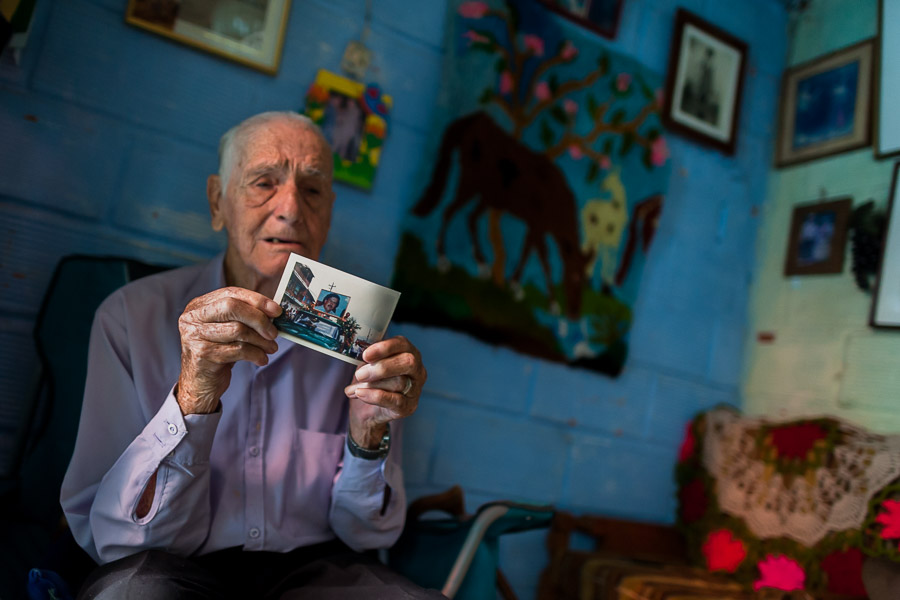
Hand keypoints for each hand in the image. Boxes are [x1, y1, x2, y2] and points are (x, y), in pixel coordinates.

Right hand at [176, 287, 281, 413]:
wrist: (199, 383)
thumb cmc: (218, 353)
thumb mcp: (227, 330)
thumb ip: (244, 316)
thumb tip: (274, 311)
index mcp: (199, 306)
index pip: (231, 293)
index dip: (256, 300)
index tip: (277, 311)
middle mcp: (192, 318)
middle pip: (232, 307)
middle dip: (259, 319)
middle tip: (274, 333)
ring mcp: (195, 336)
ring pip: (237, 330)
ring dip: (261, 341)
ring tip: (271, 348)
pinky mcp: (202, 355)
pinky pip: (238, 350)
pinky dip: (255, 354)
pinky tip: (261, 359)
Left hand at [344, 336, 425, 447]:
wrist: (367, 411)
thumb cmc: (370, 382)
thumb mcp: (368, 365)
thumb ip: (369, 358)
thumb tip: (362, 354)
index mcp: (408, 353)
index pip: (403, 344)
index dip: (385, 348)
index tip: (366, 355)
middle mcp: (417, 370)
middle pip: (408, 362)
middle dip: (382, 367)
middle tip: (360, 374)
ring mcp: (415, 390)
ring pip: (399, 382)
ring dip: (372, 385)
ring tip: (354, 388)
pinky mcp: (409, 407)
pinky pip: (396, 401)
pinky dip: (375, 396)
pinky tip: (360, 394)